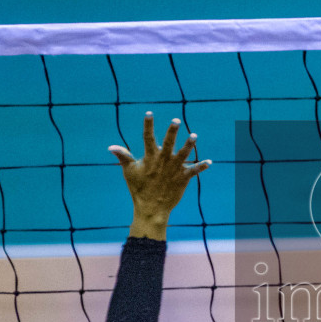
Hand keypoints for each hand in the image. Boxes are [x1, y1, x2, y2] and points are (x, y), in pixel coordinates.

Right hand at [109, 113, 210, 236]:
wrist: (151, 208)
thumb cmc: (139, 189)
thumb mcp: (129, 172)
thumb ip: (123, 157)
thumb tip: (111, 147)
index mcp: (150, 158)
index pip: (148, 138)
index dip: (148, 125)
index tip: (149, 113)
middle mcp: (163, 161)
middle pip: (168, 143)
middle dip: (172, 132)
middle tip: (176, 120)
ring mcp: (174, 169)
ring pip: (184, 154)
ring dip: (189, 145)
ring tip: (194, 135)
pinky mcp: (183, 178)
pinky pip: (194, 171)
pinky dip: (202, 167)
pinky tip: (209, 162)